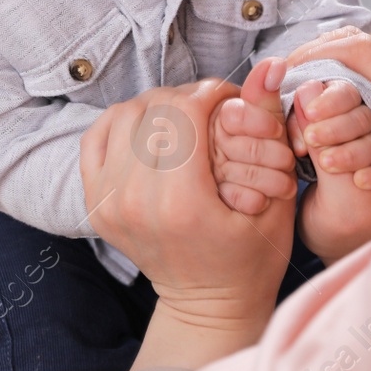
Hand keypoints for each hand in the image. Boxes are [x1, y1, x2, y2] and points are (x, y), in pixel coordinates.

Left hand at [80, 77, 292, 369]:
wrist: (209, 305)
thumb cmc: (253, 257)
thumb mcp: (276, 195)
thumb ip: (267, 125)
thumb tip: (268, 66)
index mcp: (180, 203)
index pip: (184, 111)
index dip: (212, 92)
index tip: (230, 98)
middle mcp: (134, 202)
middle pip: (152, 109)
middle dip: (186, 98)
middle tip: (211, 107)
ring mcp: (108, 203)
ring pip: (122, 115)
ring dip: (154, 106)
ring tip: (183, 118)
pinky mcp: (94, 202)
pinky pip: (95, 137)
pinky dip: (120, 123)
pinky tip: (149, 129)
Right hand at [284, 28, 370, 263]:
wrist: (361, 242)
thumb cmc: (360, 232)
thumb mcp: (346, 206)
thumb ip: (329, 151)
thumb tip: (307, 91)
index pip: (365, 53)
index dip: (317, 59)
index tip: (287, 89)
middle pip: (350, 55)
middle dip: (314, 92)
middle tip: (303, 139)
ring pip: (338, 60)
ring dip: (308, 99)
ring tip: (306, 146)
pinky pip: (332, 72)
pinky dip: (308, 99)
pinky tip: (305, 135)